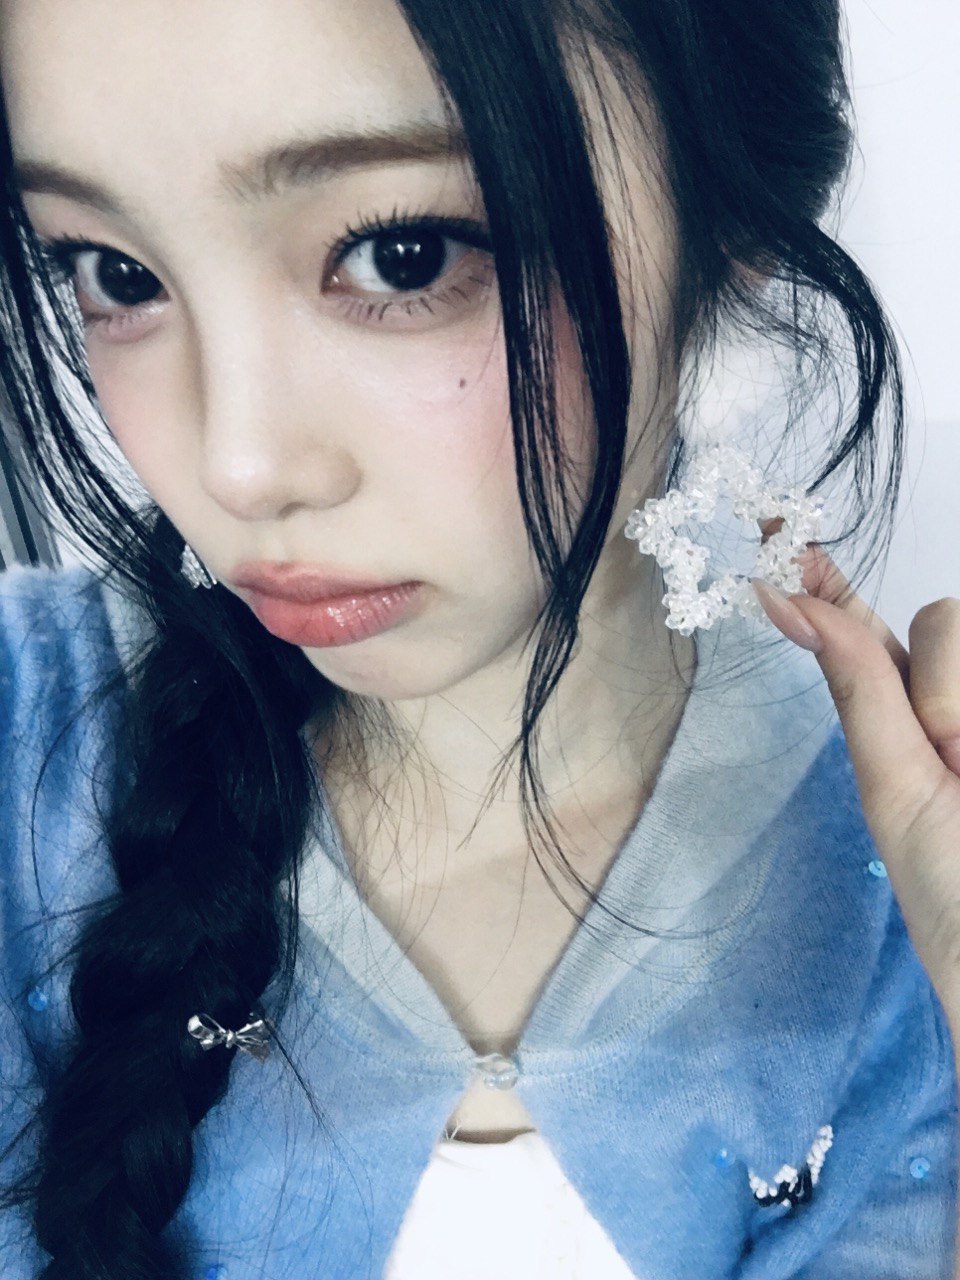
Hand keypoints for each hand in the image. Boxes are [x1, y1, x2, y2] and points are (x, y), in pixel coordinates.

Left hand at [751, 527, 959, 1024]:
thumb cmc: (954, 892)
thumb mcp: (899, 789)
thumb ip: (864, 691)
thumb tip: (790, 600)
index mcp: (904, 715)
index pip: (859, 627)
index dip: (824, 578)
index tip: (778, 530)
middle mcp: (956, 699)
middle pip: (945, 619)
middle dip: (942, 684)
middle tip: (954, 759)